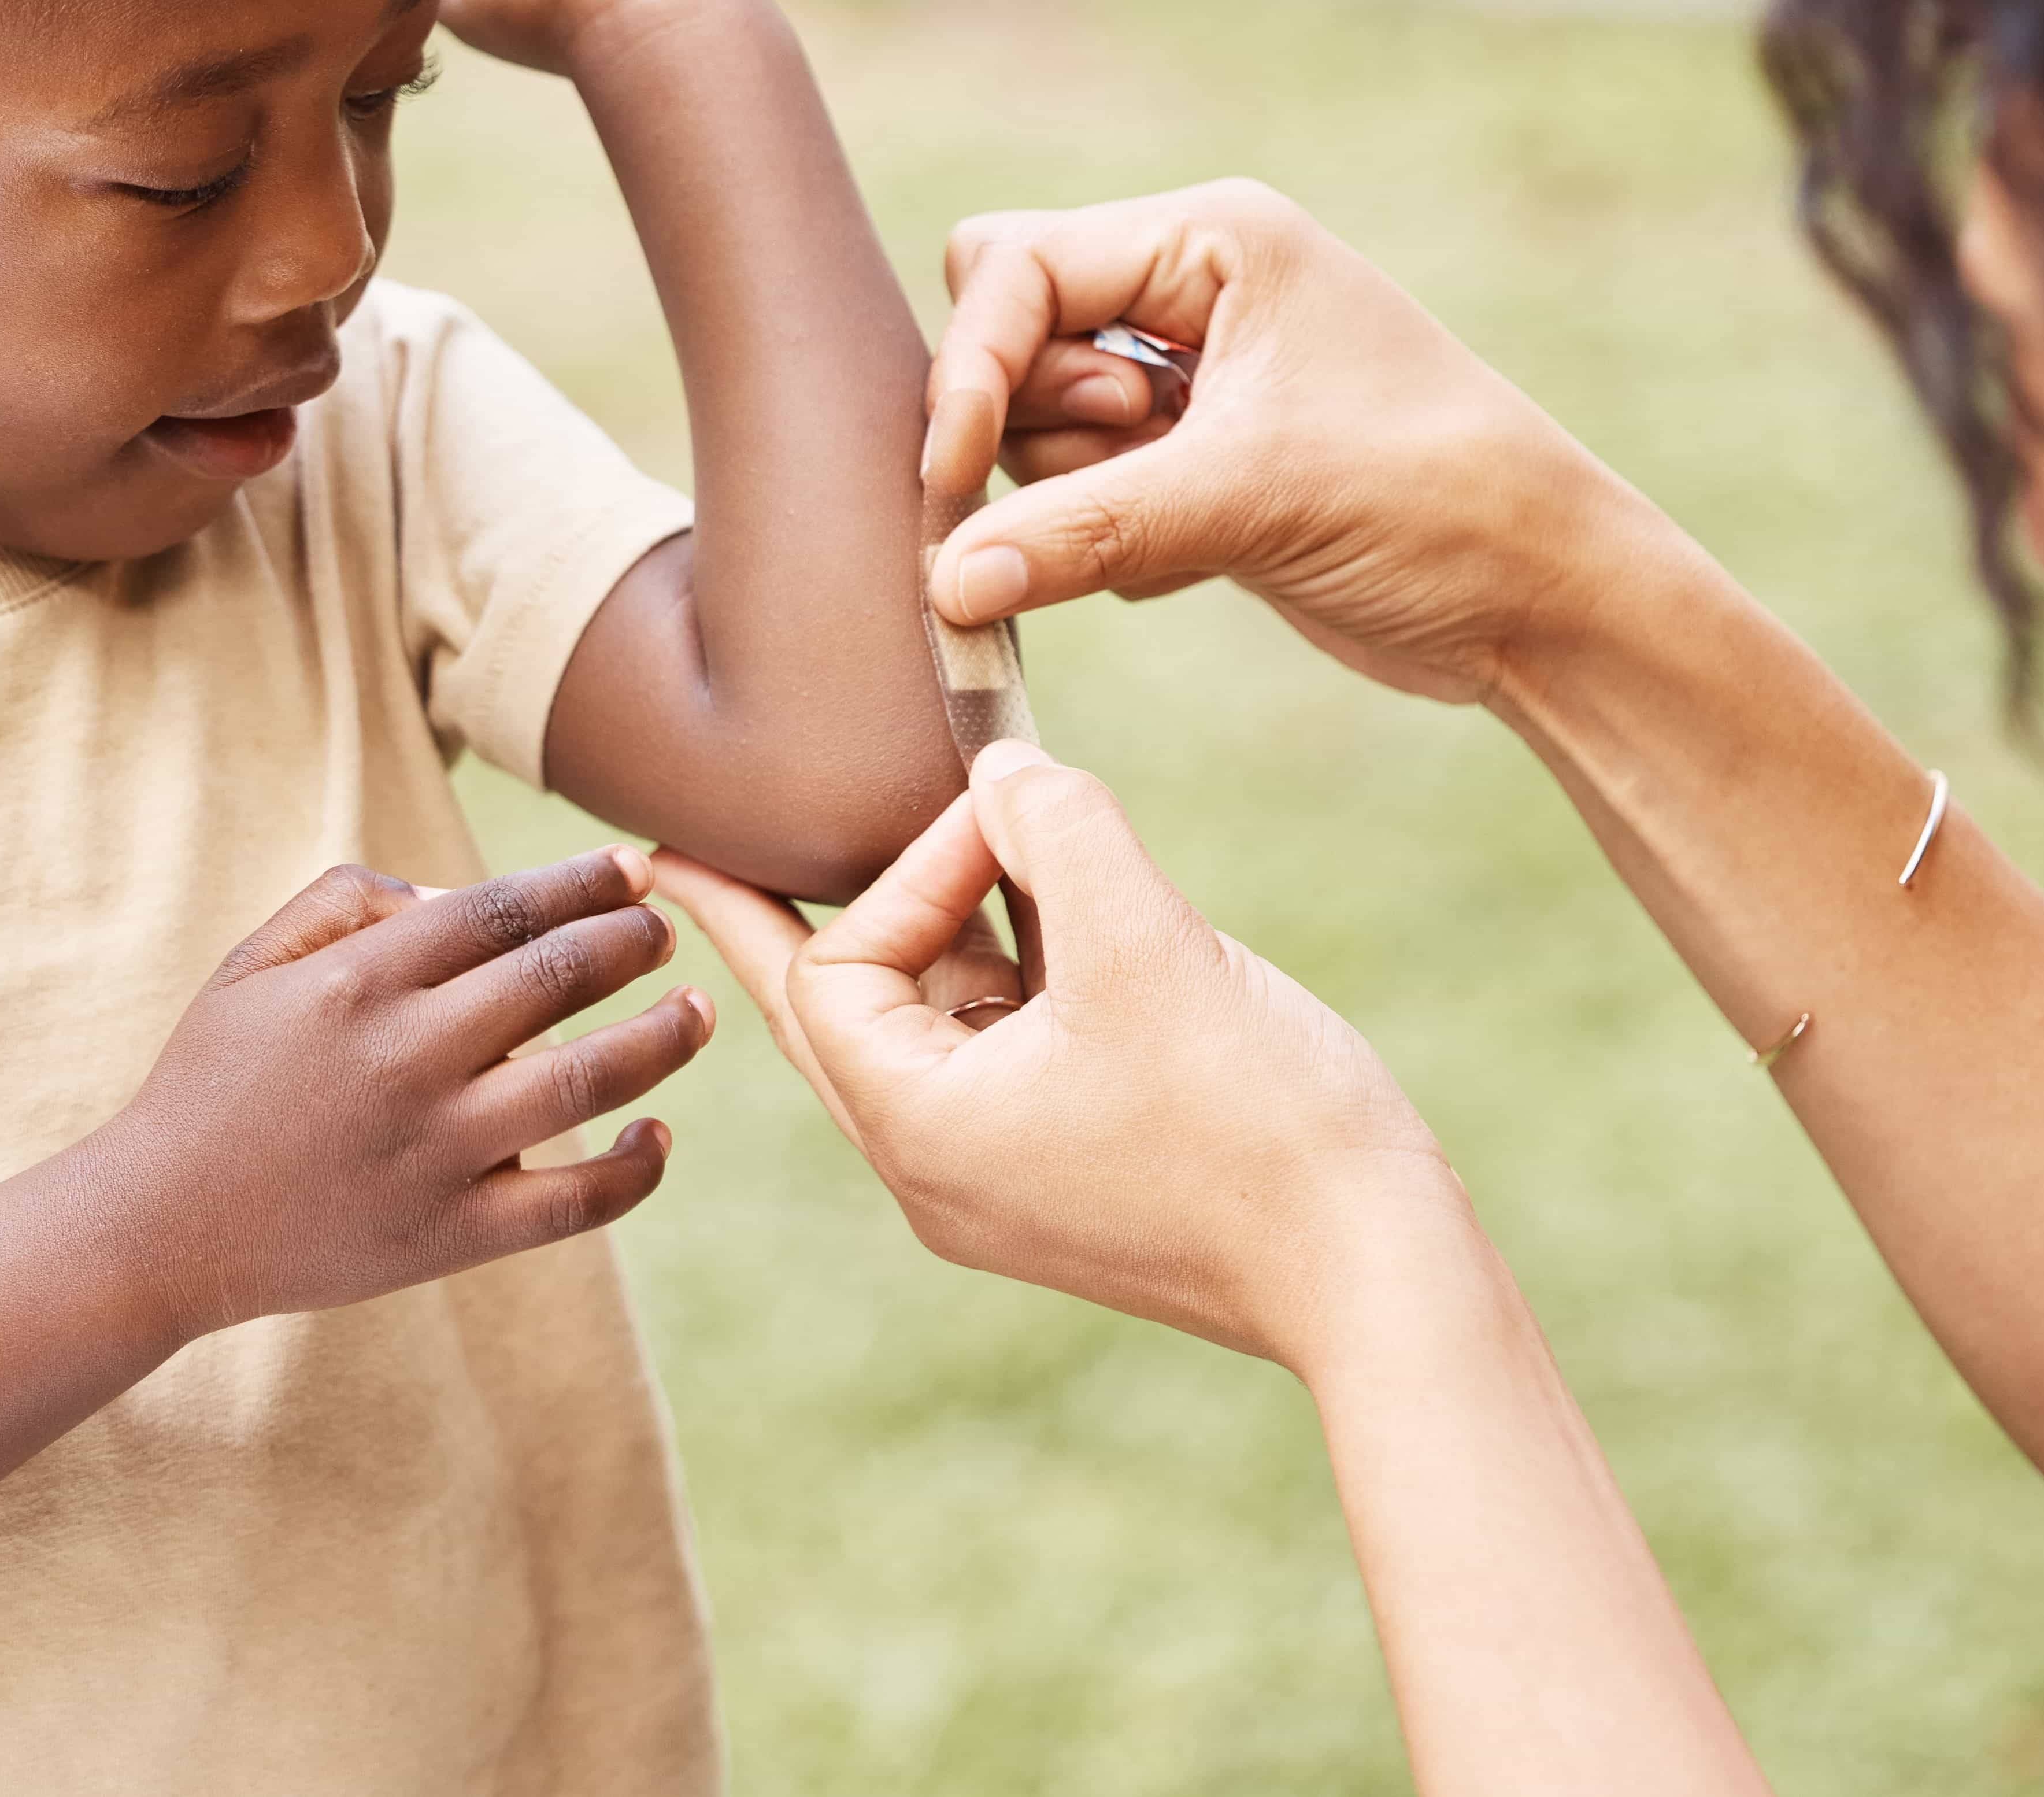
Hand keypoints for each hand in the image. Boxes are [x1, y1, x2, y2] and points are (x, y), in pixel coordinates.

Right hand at [89, 848, 711, 1345]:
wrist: (156, 1228)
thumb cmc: (211, 1084)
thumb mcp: (250, 967)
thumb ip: (344, 902)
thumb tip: (449, 889)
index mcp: (360, 980)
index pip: (504, 908)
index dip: (584, 881)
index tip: (635, 868)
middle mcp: (406, 1056)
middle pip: (559, 976)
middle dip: (633, 941)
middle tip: (665, 931)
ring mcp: (434, 1149)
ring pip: (586, 1078)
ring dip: (661, 1038)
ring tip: (698, 1012)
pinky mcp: (450, 1235)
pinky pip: (573, 1203)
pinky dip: (631, 1169)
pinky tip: (657, 1136)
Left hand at [655, 743, 1455, 1369]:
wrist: (1375, 1273)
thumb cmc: (1258, 1120)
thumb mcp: (1145, 938)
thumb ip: (1054, 827)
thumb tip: (999, 770)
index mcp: (919, 1130)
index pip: (835, 968)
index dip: (909, 871)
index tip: (1006, 822)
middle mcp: (936, 1173)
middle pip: (827, 1015)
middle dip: (767, 924)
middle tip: (668, 861)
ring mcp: (1002, 1186)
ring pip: (923, 1030)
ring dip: (932, 934)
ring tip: (921, 857)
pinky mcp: (1069, 1181)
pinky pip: (994, 1060)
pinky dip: (1004, 980)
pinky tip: (1047, 921)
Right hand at [920, 180, 1625, 703]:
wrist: (1540, 598)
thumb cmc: (1431, 502)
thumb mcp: (1248, 501)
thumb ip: (1082, 529)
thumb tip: (946, 580)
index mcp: (1213, 240)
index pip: (1015, 267)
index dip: (972, 370)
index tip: (954, 476)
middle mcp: (1194, 289)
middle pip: (1009, 329)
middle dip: (1028, 418)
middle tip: (1130, 461)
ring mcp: (1192, 379)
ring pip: (1036, 423)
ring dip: (1076, 488)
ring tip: (1189, 520)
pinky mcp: (1194, 466)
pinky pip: (1079, 492)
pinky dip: (1108, 538)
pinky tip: (1206, 560)